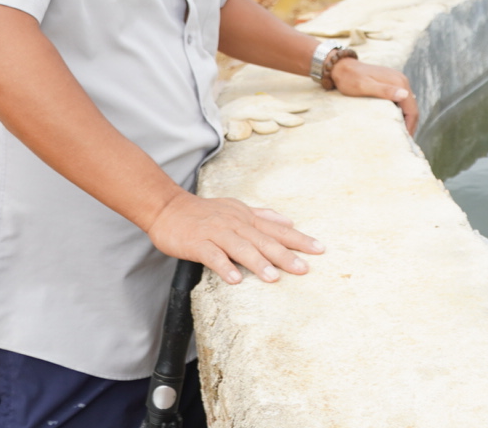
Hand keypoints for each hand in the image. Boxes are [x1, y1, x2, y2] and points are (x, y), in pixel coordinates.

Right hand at [146, 193, 322, 285]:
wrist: (168, 208)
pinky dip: (224, 266)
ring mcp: (216, 232)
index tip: (319, 249)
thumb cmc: (205, 212)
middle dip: (285, 255)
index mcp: (246, 218)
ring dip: (257, 262)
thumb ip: (263, 216)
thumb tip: (289, 221)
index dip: (299, 239)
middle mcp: (235, 224)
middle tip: (303, 269)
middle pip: (263, 240)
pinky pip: (212, 255)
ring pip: (240, 247)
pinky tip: (235, 279)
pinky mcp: (198, 242)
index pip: (278, 230)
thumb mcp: (237, 208)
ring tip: (274, 277)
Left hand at [331, 58, 418, 134]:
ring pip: (407, 104)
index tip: (405, 140)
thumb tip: (404, 95)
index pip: (412, 109)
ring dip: (406, 119)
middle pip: (412, 107)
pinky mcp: (391, 82)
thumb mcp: (365, 87)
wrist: (342, 67)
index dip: (410, 126)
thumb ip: (385, 91)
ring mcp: (397, 80)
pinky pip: (401, 100)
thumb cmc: (351, 79)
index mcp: (398, 82)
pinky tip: (394, 120)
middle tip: (404, 139)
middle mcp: (401, 80)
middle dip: (410, 124)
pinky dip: (401, 112)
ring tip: (400, 132)